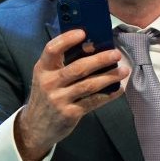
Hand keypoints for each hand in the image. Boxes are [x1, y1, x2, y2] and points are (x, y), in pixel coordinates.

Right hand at [15, 29, 128, 160]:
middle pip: (78, 68)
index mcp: (42, 69)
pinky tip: (118, 89)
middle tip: (116, 54)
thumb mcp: (46, 78)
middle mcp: (49, 83)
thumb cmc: (46, 96)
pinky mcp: (70, 113)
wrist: (35, 127)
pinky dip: (108, 95)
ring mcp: (59, 99)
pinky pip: (93, 101)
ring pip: (88, 85)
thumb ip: (62, 65)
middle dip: (99, 60)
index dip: (67, 39)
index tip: (83, 32)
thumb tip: (92, 47)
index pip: (52, 49)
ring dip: (109, 77)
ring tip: (124, 71)